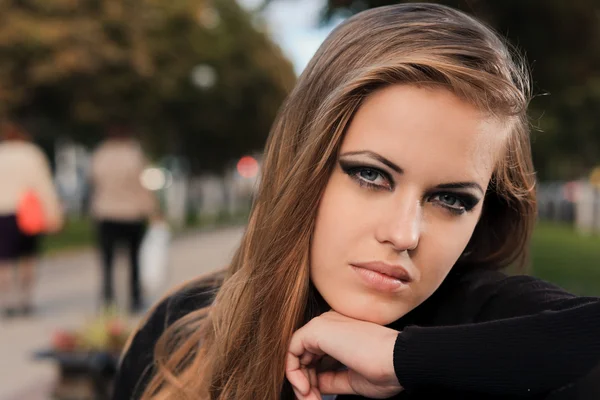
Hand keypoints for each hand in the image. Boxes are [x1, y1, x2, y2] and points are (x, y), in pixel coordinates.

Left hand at [286, 311, 402, 398]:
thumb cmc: (386, 369)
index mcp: (343, 332)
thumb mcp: (353, 379)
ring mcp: (324, 324)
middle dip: (305, 383)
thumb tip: (313, 385)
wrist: (399, 361)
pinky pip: (292, 349)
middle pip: (305, 355)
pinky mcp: (317, 329)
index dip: (314, 380)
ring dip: (299, 381)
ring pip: (297, 353)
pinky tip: (305, 388)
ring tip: (309, 399)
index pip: (318, 356)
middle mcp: (332, 324)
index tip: (318, 399)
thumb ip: (331, 379)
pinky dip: (293, 371)